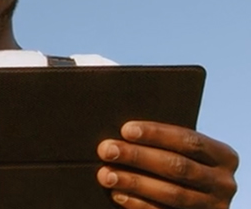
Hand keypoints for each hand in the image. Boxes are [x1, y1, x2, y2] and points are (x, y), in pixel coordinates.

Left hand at [96, 121, 237, 208]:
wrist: (197, 194)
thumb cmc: (181, 161)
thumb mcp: (186, 151)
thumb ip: (166, 141)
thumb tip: (123, 130)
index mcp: (224, 156)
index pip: (188, 140)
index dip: (156, 134)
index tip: (125, 129)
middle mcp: (223, 183)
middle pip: (177, 167)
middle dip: (138, 157)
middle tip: (106, 150)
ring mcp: (214, 207)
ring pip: (171, 194)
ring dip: (134, 183)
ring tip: (105, 174)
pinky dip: (138, 204)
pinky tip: (118, 195)